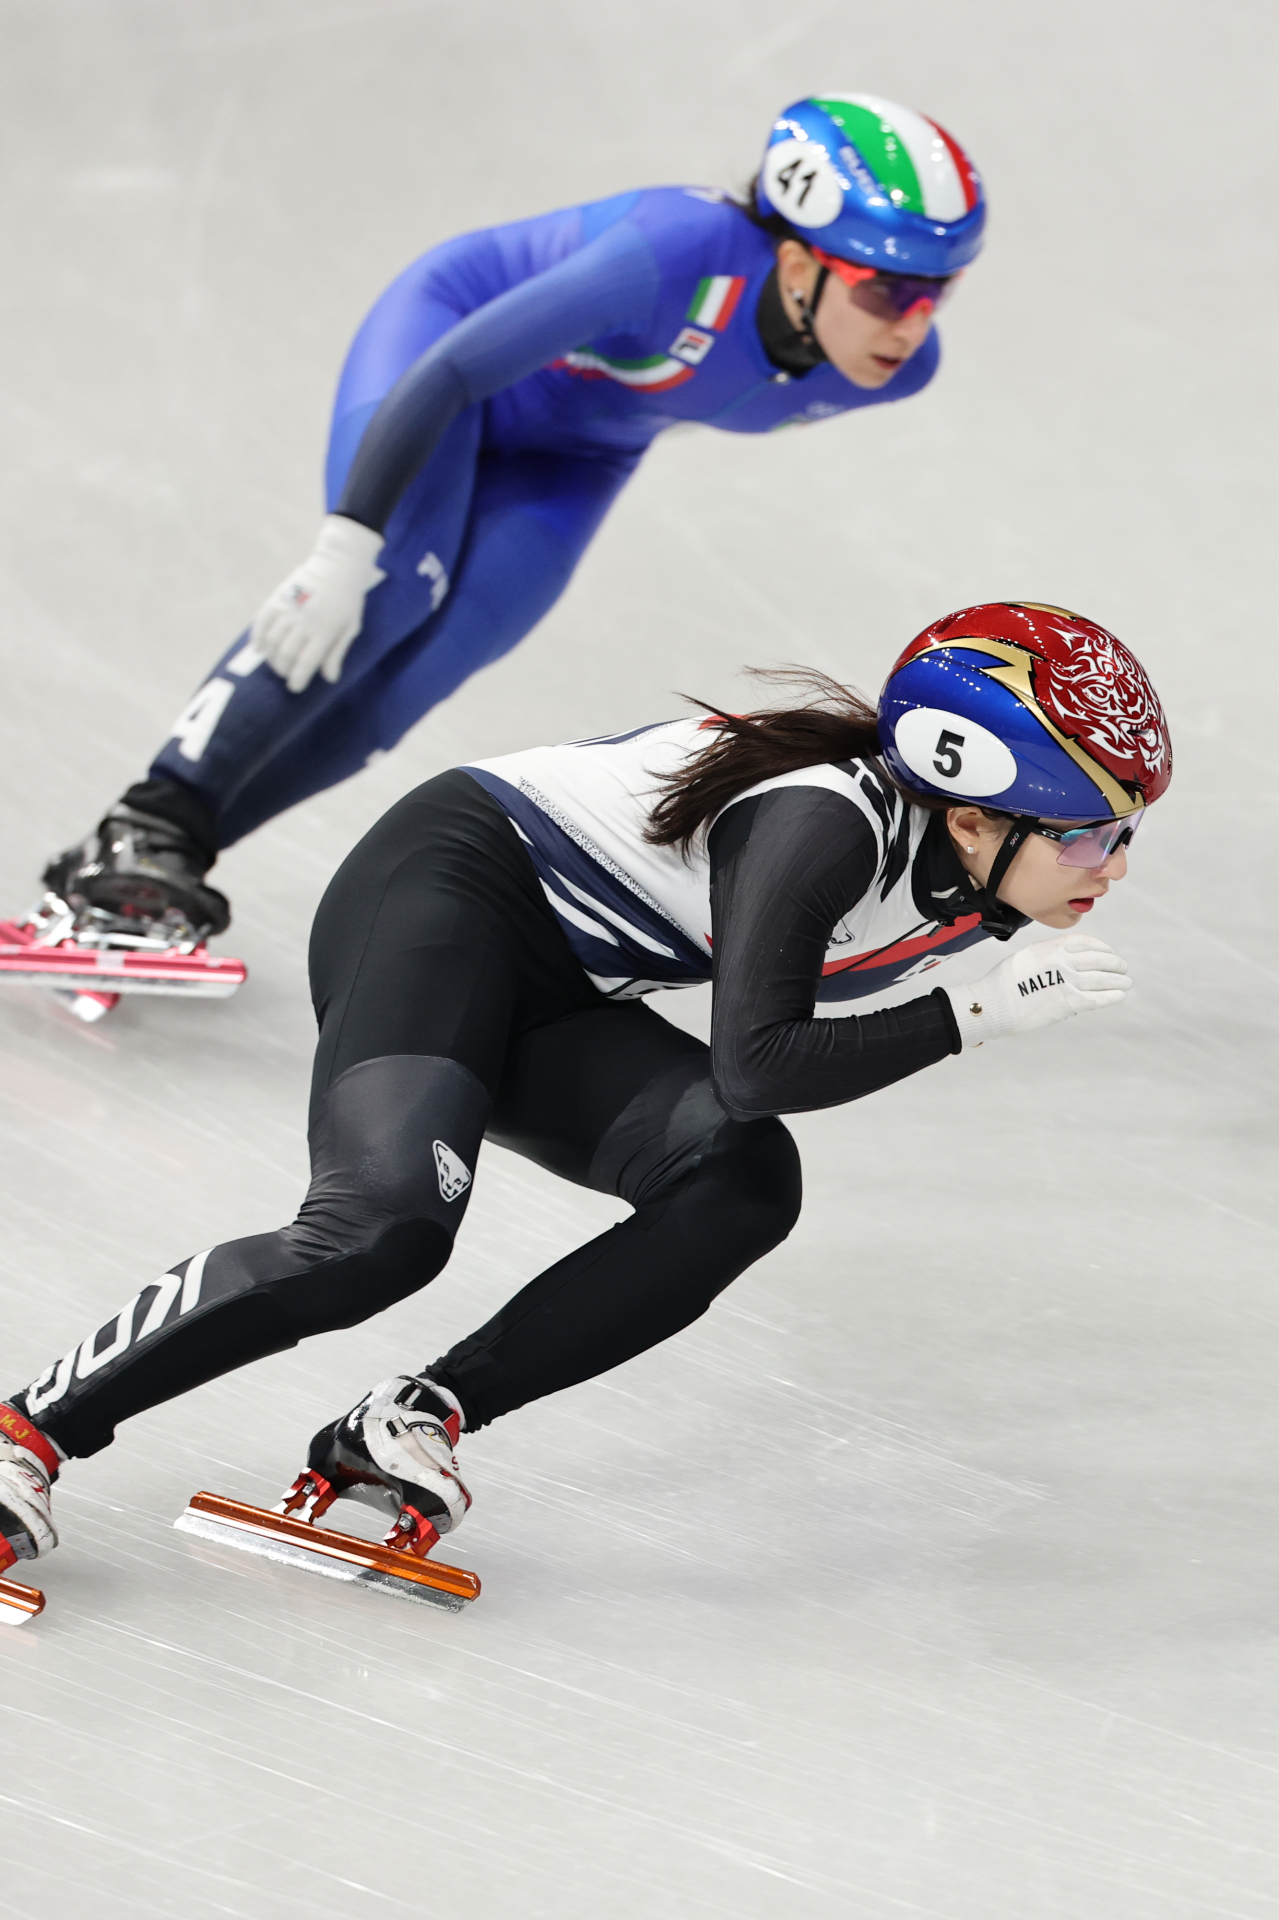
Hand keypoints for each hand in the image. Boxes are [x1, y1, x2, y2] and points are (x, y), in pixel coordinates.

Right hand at [250, 515, 385, 693]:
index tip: (295, 688)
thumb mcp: (351, 627)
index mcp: (325, 629)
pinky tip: (259, 648)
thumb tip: (329, 679)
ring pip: (271, 640)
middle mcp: (304, 620)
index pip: (306, 661)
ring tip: (276, 664)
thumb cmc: (348, 600)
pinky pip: (261, 621)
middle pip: (285, 654)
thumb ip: (337, 652)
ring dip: (271, 657)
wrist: (337, 565)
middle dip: (283, 670)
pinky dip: (257, 637)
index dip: (298, 678)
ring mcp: (288, 607)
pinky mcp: (277, 597)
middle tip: (286, 675)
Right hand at [946, 933, 1131, 1047]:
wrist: (994, 1003)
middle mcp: (1061, 961)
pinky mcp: (1068, 1002)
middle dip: (1114, 963)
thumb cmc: (1004, 983)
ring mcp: (1067, 982)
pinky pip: (1097, 998)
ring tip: (1125, 983)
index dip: (1100, 947)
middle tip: (1122, 968)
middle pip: (1097, 959)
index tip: (1108, 951)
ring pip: (1102, 978)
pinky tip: (1119, 996)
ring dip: (1117, 980)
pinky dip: (1111, 997)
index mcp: (1050, 948)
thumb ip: (1047, 958)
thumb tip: (1065, 965)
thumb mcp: (1025, 958)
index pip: (1084, 942)